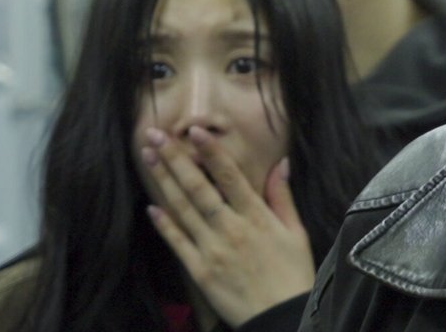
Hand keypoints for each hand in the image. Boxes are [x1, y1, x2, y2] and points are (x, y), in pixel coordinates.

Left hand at [141, 126, 314, 326]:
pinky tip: (151, 206)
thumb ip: (282, 197)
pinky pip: (178, 242)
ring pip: (183, 210)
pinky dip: (164, 224)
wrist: (280, 317)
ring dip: (164, 182)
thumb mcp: (296, 232)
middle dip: (176, 159)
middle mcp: (231, 229)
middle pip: (199, 188)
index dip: (211, 152)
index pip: (230, 177)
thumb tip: (281, 164)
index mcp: (257, 217)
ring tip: (149, 157)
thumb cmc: (292, 273)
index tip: (194, 131)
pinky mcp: (200, 270)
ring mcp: (212, 249)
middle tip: (155, 135)